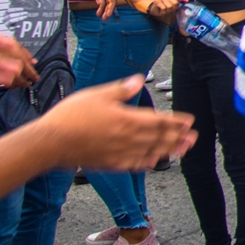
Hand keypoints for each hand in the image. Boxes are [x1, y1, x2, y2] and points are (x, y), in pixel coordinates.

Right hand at [36, 77, 194, 168]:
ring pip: (151, 152)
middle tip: (194, 137)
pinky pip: (135, 164)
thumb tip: (139, 80)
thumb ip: (120, 89)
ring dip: (169, 150)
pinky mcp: (110, 163)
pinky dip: (148, 161)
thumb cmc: (70, 117)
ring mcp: (119, 153)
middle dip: (178, 137)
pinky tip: (154, 160)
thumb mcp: (96, 94)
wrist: (50, 143)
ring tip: (183, 149)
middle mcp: (127, 138)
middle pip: (159, 138)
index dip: (175, 122)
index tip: (189, 122)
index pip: (158, 120)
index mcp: (126, 119)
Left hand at [87, 0, 116, 20]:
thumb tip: (100, 4)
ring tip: (99, 14)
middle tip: (104, 19)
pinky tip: (99, 5)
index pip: (112, 1)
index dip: (110, 10)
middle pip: (110, 2)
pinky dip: (102, 1)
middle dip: (107, 10)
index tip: (106, 16)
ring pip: (106, 0)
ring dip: (103, 7)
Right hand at [147, 0, 187, 24]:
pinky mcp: (157, 1)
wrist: (153, 7)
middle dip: (173, 8)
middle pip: (175, 2)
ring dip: (168, 10)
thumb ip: (177, 1)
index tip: (186, 1)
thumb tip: (185, 0)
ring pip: (170, 6)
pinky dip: (163, 12)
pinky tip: (161, 11)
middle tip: (169, 9)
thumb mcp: (171, 3)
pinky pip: (164, 9)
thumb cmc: (164, 6)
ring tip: (165, 9)